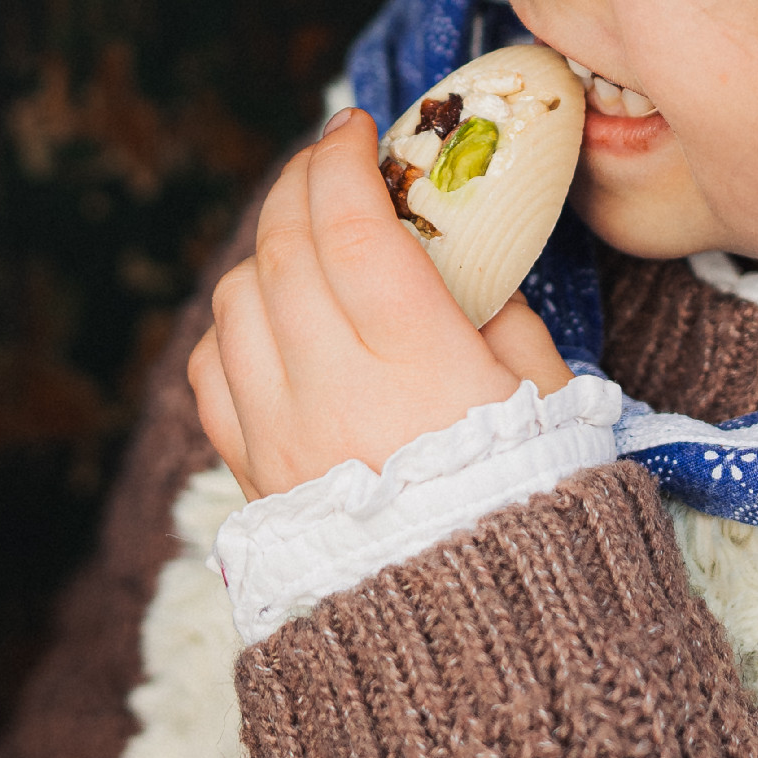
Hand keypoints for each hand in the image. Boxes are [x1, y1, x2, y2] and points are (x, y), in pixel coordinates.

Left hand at [189, 107, 571, 498]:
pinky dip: (231, 328)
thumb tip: (459, 258)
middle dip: (300, 185)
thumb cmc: (526, 501)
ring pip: (236, 301)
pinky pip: (211, 373)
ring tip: (303, 238)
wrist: (475, 630)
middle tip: (328, 159)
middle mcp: (335, 387)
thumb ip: (500, 315)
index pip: (351, 226)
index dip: (342, 162)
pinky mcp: (254, 471)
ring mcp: (282, 431)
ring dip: (265, 251)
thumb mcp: (546, 394)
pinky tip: (268, 317)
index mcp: (418, 360)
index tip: (354, 127)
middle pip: (284, 249)